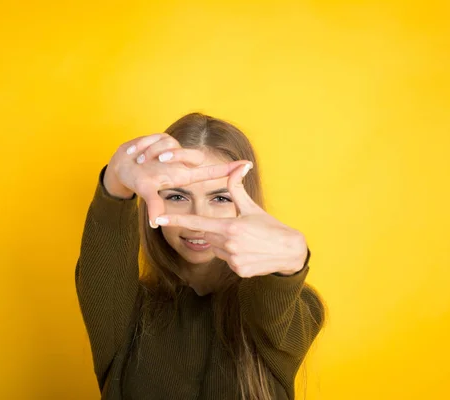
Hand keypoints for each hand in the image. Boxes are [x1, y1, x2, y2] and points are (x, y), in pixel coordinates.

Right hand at [106, 133, 250, 226]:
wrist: (120, 164)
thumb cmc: (137, 179)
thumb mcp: (146, 192)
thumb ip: (154, 205)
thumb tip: (155, 223)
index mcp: (182, 175)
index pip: (209, 172)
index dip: (228, 170)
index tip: (247, 165)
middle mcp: (181, 161)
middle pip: (192, 154)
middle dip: (177, 154)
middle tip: (164, 160)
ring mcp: (173, 148)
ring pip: (166, 148)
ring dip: (148, 155)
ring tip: (139, 161)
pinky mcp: (161, 136)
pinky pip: (152, 140)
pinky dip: (141, 147)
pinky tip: (136, 153)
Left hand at [155, 163, 308, 276]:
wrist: (290, 251)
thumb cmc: (270, 226)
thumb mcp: (252, 207)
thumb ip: (237, 188)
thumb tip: (239, 166)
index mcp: (230, 227)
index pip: (197, 224)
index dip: (177, 221)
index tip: (159, 220)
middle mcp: (228, 245)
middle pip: (207, 236)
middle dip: (215, 230)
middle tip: (234, 227)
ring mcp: (233, 260)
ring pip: (216, 249)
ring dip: (224, 244)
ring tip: (245, 240)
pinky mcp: (238, 271)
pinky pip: (227, 261)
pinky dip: (234, 256)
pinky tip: (249, 252)